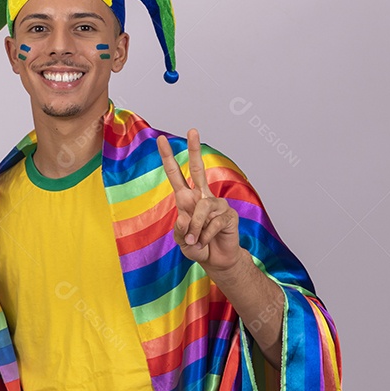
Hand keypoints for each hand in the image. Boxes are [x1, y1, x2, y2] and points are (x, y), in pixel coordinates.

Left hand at [157, 130, 241, 271]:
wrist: (216, 260)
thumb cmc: (197, 247)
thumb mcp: (181, 241)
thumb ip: (180, 230)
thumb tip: (185, 216)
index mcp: (186, 200)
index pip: (176, 175)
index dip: (168, 158)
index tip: (161, 139)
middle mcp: (202, 197)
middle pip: (199, 169)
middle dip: (194, 149)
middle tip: (192, 130)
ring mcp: (216, 204)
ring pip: (202, 209)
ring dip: (195, 229)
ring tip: (194, 241)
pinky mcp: (228, 214)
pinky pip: (213, 223)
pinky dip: (206, 236)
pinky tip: (206, 241)